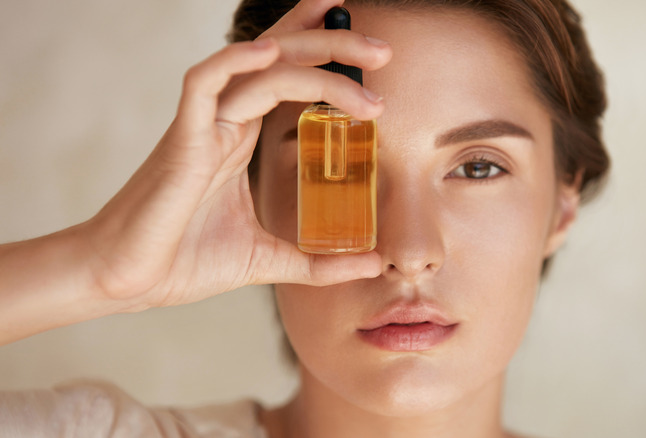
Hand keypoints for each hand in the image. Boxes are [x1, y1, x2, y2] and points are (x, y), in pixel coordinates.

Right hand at [80, 0, 391, 309]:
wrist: (126, 282)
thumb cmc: (182, 262)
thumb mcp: (267, 260)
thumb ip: (319, 261)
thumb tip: (373, 263)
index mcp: (240, 138)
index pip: (284, 77)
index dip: (318, 49)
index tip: (367, 48)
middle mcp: (225, 122)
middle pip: (281, 59)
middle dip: (332, 42)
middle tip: (385, 48)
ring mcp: (203, 127)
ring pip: (258, 66)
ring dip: (314, 56)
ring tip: (369, 62)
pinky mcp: (181, 143)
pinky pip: (202, 85)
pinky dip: (234, 63)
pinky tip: (270, 54)